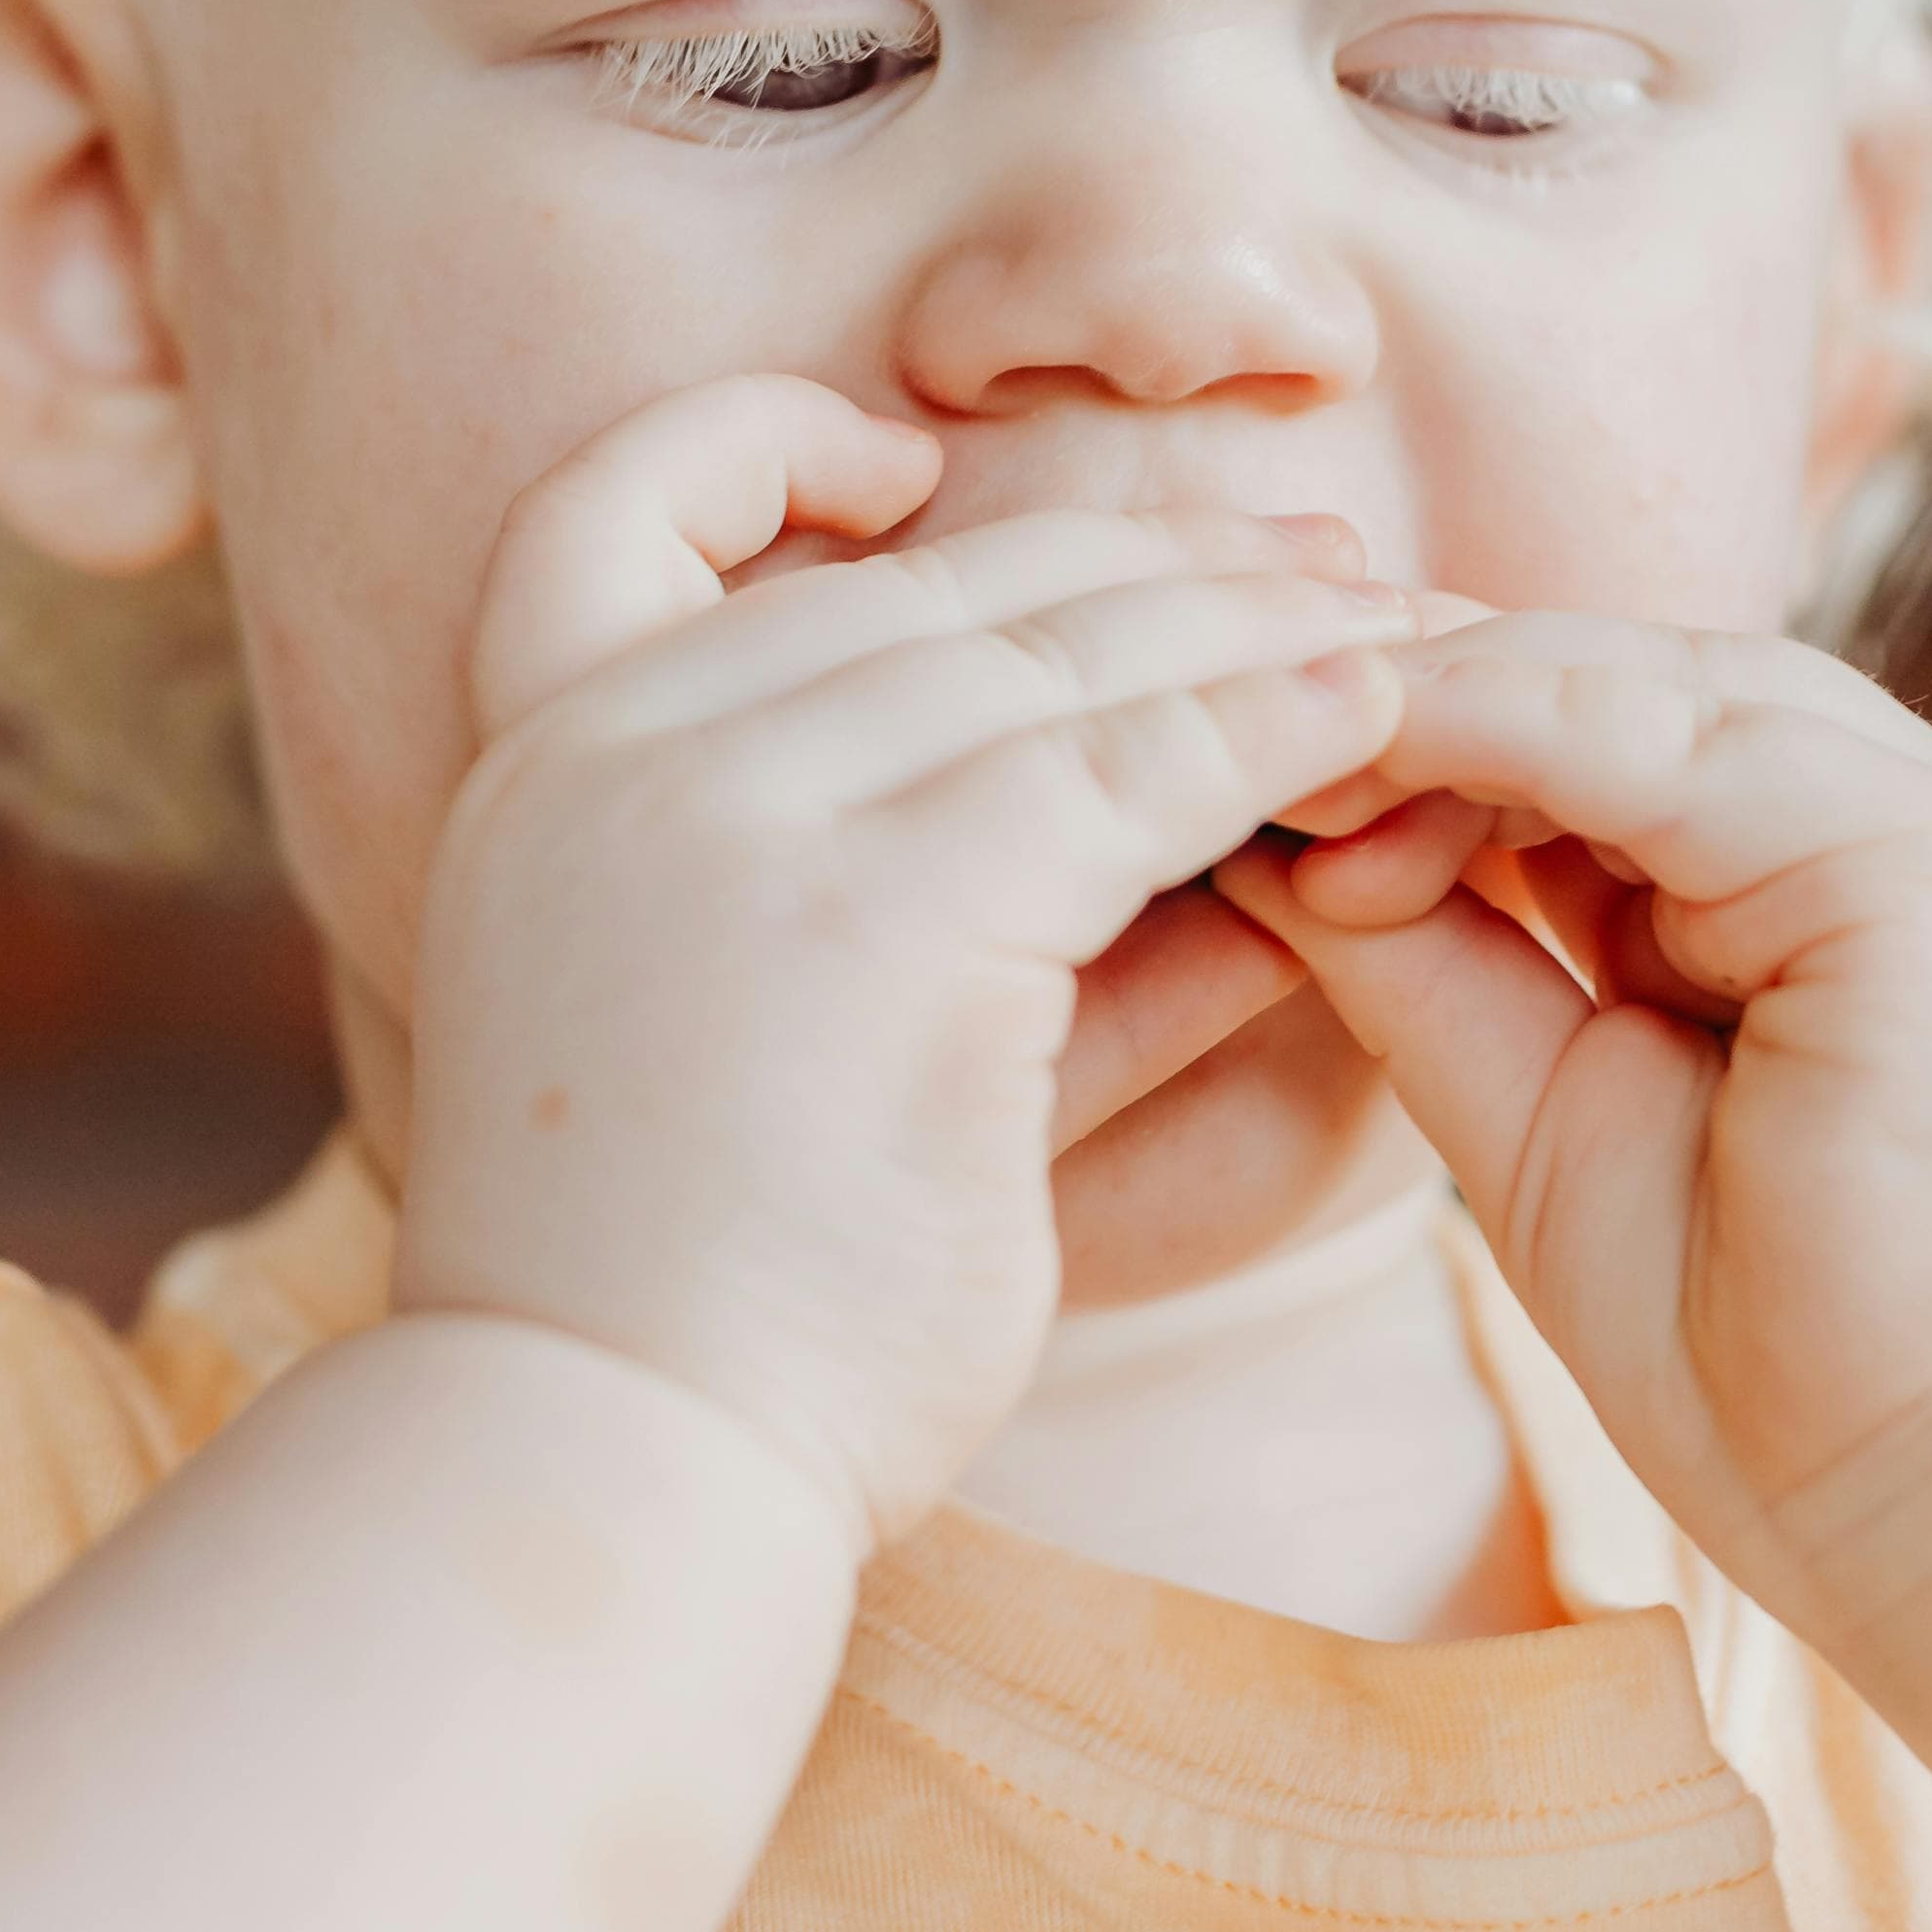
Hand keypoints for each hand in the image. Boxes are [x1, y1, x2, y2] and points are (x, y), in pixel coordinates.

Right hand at [389, 373, 1417, 1559]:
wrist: (610, 1478)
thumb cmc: (713, 1301)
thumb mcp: (819, 1041)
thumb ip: (981, 912)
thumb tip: (1227, 823)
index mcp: (539, 760)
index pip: (623, 506)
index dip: (766, 452)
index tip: (922, 473)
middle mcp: (618, 749)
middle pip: (925, 586)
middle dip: (1142, 557)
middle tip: (1315, 559)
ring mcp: (741, 814)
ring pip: (1053, 650)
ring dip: (1246, 626)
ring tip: (1391, 632)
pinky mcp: (886, 910)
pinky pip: (1132, 768)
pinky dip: (1270, 727)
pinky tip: (1376, 724)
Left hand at [1224, 616, 1931, 1649]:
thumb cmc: (1793, 1389)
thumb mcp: (1555, 1131)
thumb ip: (1447, 974)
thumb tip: (1284, 851)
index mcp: (1824, 891)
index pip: (1597, 741)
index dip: (1416, 749)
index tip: (1238, 794)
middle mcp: (1894, 828)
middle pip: (1617, 681)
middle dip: (1411, 705)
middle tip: (1217, 747)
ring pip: (1649, 680)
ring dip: (1445, 706)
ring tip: (1281, 760)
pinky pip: (1690, 739)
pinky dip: (1513, 731)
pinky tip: (1374, 761)